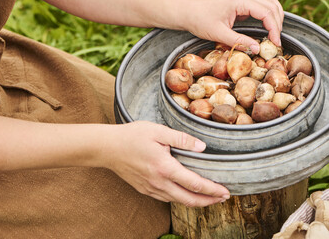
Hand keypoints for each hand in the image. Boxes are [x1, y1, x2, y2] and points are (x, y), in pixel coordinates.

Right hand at [105, 121, 229, 206]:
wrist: (107, 147)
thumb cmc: (132, 135)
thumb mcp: (158, 130)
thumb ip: (181, 139)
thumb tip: (202, 147)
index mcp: (165, 167)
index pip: (194, 184)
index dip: (212, 190)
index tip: (225, 191)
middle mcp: (159, 182)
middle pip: (189, 199)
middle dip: (209, 201)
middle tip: (223, 198)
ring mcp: (151, 188)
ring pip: (178, 201)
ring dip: (196, 201)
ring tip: (209, 198)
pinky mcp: (145, 190)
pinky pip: (166, 198)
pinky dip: (181, 199)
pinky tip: (185, 194)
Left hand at [182, 0, 283, 53]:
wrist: (186, 11)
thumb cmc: (199, 20)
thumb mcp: (219, 34)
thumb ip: (239, 41)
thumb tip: (258, 49)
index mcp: (240, 0)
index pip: (266, 12)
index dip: (274, 29)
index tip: (276, 44)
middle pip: (272, 5)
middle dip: (277, 23)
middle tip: (276, 41)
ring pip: (269, 1)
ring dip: (275, 16)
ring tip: (274, 33)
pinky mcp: (241, 1)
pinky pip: (261, 3)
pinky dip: (268, 13)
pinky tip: (267, 26)